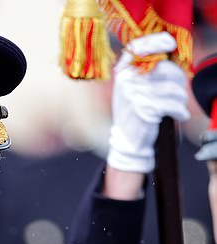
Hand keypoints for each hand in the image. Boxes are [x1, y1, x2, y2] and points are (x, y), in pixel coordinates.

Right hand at [107, 32, 189, 173]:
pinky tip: (180, 115)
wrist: (126, 140)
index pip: (141, 46)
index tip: (170, 45)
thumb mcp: (131, 86)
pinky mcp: (146, 109)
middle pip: (166, 68)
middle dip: (178, 80)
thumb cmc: (133, 110)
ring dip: (180, 99)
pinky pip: (173, 104)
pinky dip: (180, 111)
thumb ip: (144, 68)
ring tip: (177, 106)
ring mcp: (136, 94)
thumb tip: (169, 53)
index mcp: (123, 70)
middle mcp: (128, 79)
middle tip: (178, 92)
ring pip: (173, 88)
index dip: (158, 42)